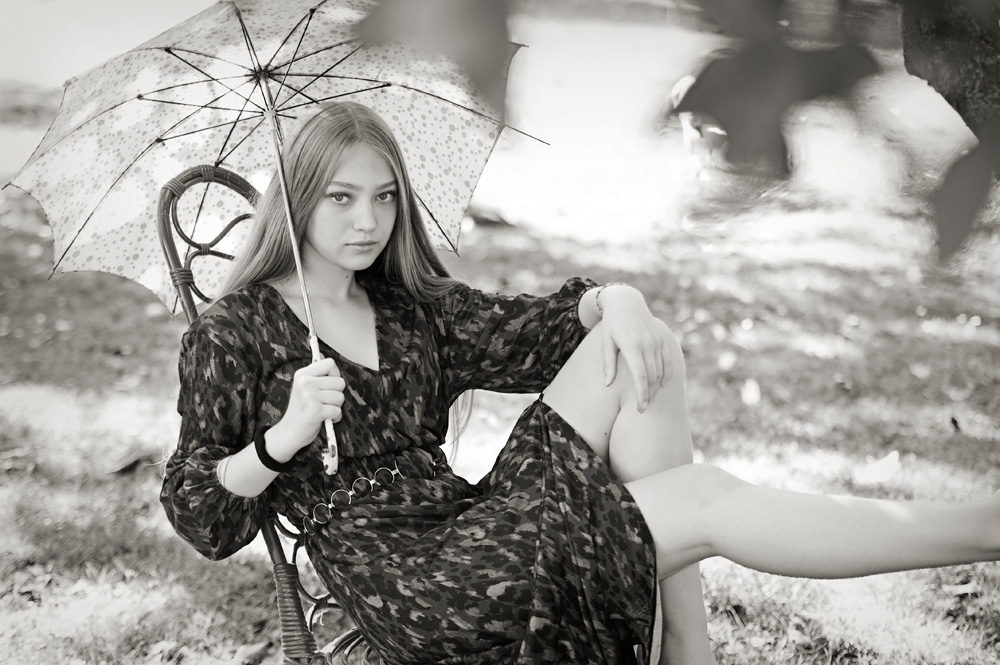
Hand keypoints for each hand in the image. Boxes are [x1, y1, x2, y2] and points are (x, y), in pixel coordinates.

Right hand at [270, 358, 344, 458]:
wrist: (289, 432)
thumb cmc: (301, 409)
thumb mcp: (303, 386)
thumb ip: (315, 372)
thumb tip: (322, 354)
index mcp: (302, 374)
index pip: (330, 363)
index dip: (334, 375)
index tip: (326, 386)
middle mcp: (305, 383)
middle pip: (340, 382)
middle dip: (336, 394)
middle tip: (323, 402)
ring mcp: (309, 396)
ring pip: (340, 397)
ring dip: (336, 407)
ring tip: (323, 410)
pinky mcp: (315, 411)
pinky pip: (337, 410)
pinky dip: (335, 417)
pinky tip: (325, 419)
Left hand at [597, 286, 673, 411]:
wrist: (626, 302)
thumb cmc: (611, 324)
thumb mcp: (606, 343)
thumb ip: (608, 364)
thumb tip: (607, 385)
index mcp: (631, 346)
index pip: (640, 376)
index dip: (642, 395)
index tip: (640, 409)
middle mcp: (647, 344)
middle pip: (652, 377)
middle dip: (649, 395)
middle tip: (642, 409)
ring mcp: (656, 341)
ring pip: (661, 371)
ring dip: (657, 388)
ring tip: (649, 399)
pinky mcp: (662, 340)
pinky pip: (668, 361)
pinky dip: (667, 375)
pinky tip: (662, 386)